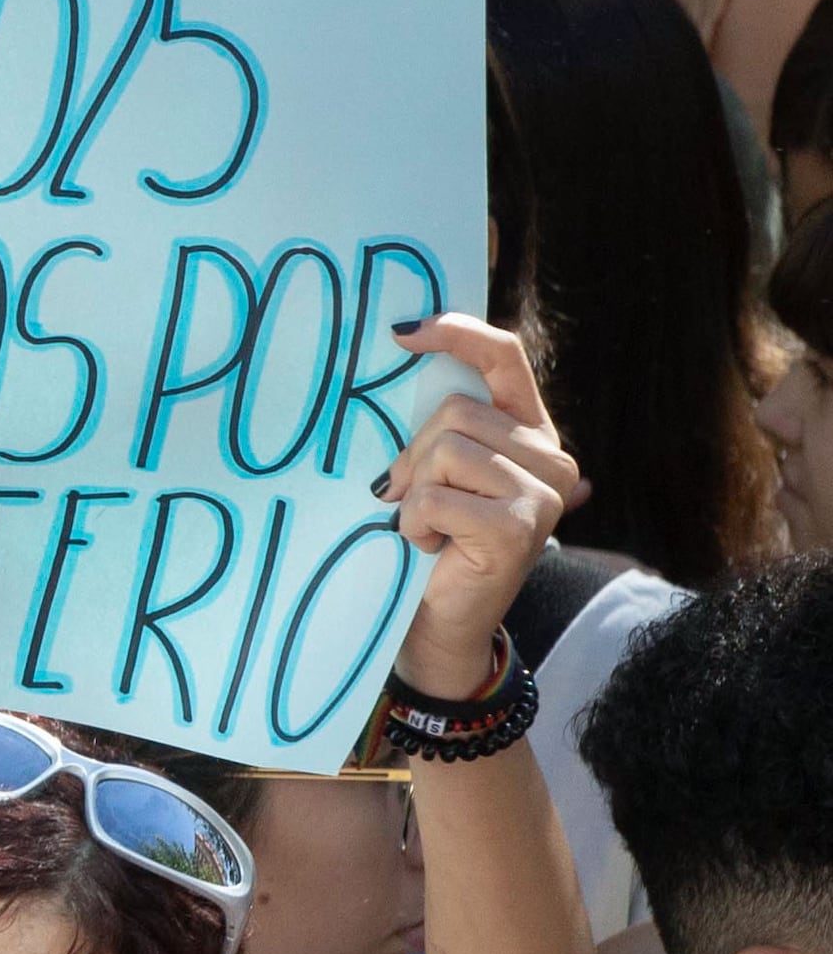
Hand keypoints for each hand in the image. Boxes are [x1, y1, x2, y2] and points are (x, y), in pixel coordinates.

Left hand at [378, 313, 578, 701]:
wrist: (442, 620)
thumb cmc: (434, 538)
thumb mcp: (437, 470)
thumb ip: (440, 423)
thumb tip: (403, 339)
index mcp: (529, 430)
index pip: (503, 356)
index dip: (456, 333)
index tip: (401, 332)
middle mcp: (551, 456)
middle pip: (454, 410)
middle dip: (412, 455)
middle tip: (409, 497)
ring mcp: (543, 491)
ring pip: (443, 451)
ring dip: (413, 494)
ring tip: (428, 525)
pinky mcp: (521, 525)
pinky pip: (435, 498)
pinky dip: (415, 523)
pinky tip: (432, 548)